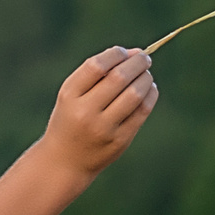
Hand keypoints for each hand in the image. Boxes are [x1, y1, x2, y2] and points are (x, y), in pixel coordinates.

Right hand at [41, 46, 157, 178]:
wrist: (64, 161)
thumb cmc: (71, 119)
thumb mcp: (72, 95)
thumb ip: (97, 74)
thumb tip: (134, 53)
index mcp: (69, 95)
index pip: (97, 66)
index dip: (115, 54)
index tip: (123, 52)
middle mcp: (86, 112)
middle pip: (119, 77)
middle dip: (137, 62)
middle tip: (145, 57)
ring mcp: (104, 128)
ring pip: (135, 94)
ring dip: (146, 78)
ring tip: (146, 73)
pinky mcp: (120, 140)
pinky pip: (142, 111)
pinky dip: (150, 95)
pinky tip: (149, 89)